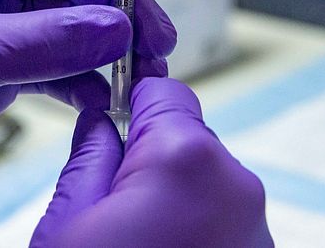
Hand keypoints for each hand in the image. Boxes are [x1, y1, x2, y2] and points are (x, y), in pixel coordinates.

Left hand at [0, 0, 176, 188]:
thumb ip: (39, 42)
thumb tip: (120, 31)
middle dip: (118, 3)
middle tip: (153, 43)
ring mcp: (2, 15)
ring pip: (77, 17)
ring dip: (112, 45)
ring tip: (144, 75)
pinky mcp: (7, 61)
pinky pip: (63, 60)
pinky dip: (86, 79)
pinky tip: (102, 102)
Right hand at [32, 78, 272, 247]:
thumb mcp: (68, 227)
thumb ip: (88, 157)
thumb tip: (100, 124)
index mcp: (187, 160)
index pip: (164, 91)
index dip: (130, 101)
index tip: (111, 119)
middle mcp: (237, 186)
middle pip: (187, 139)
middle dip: (149, 160)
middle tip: (111, 210)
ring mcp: (257, 230)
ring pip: (205, 183)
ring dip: (174, 201)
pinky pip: (222, 223)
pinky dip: (195, 233)